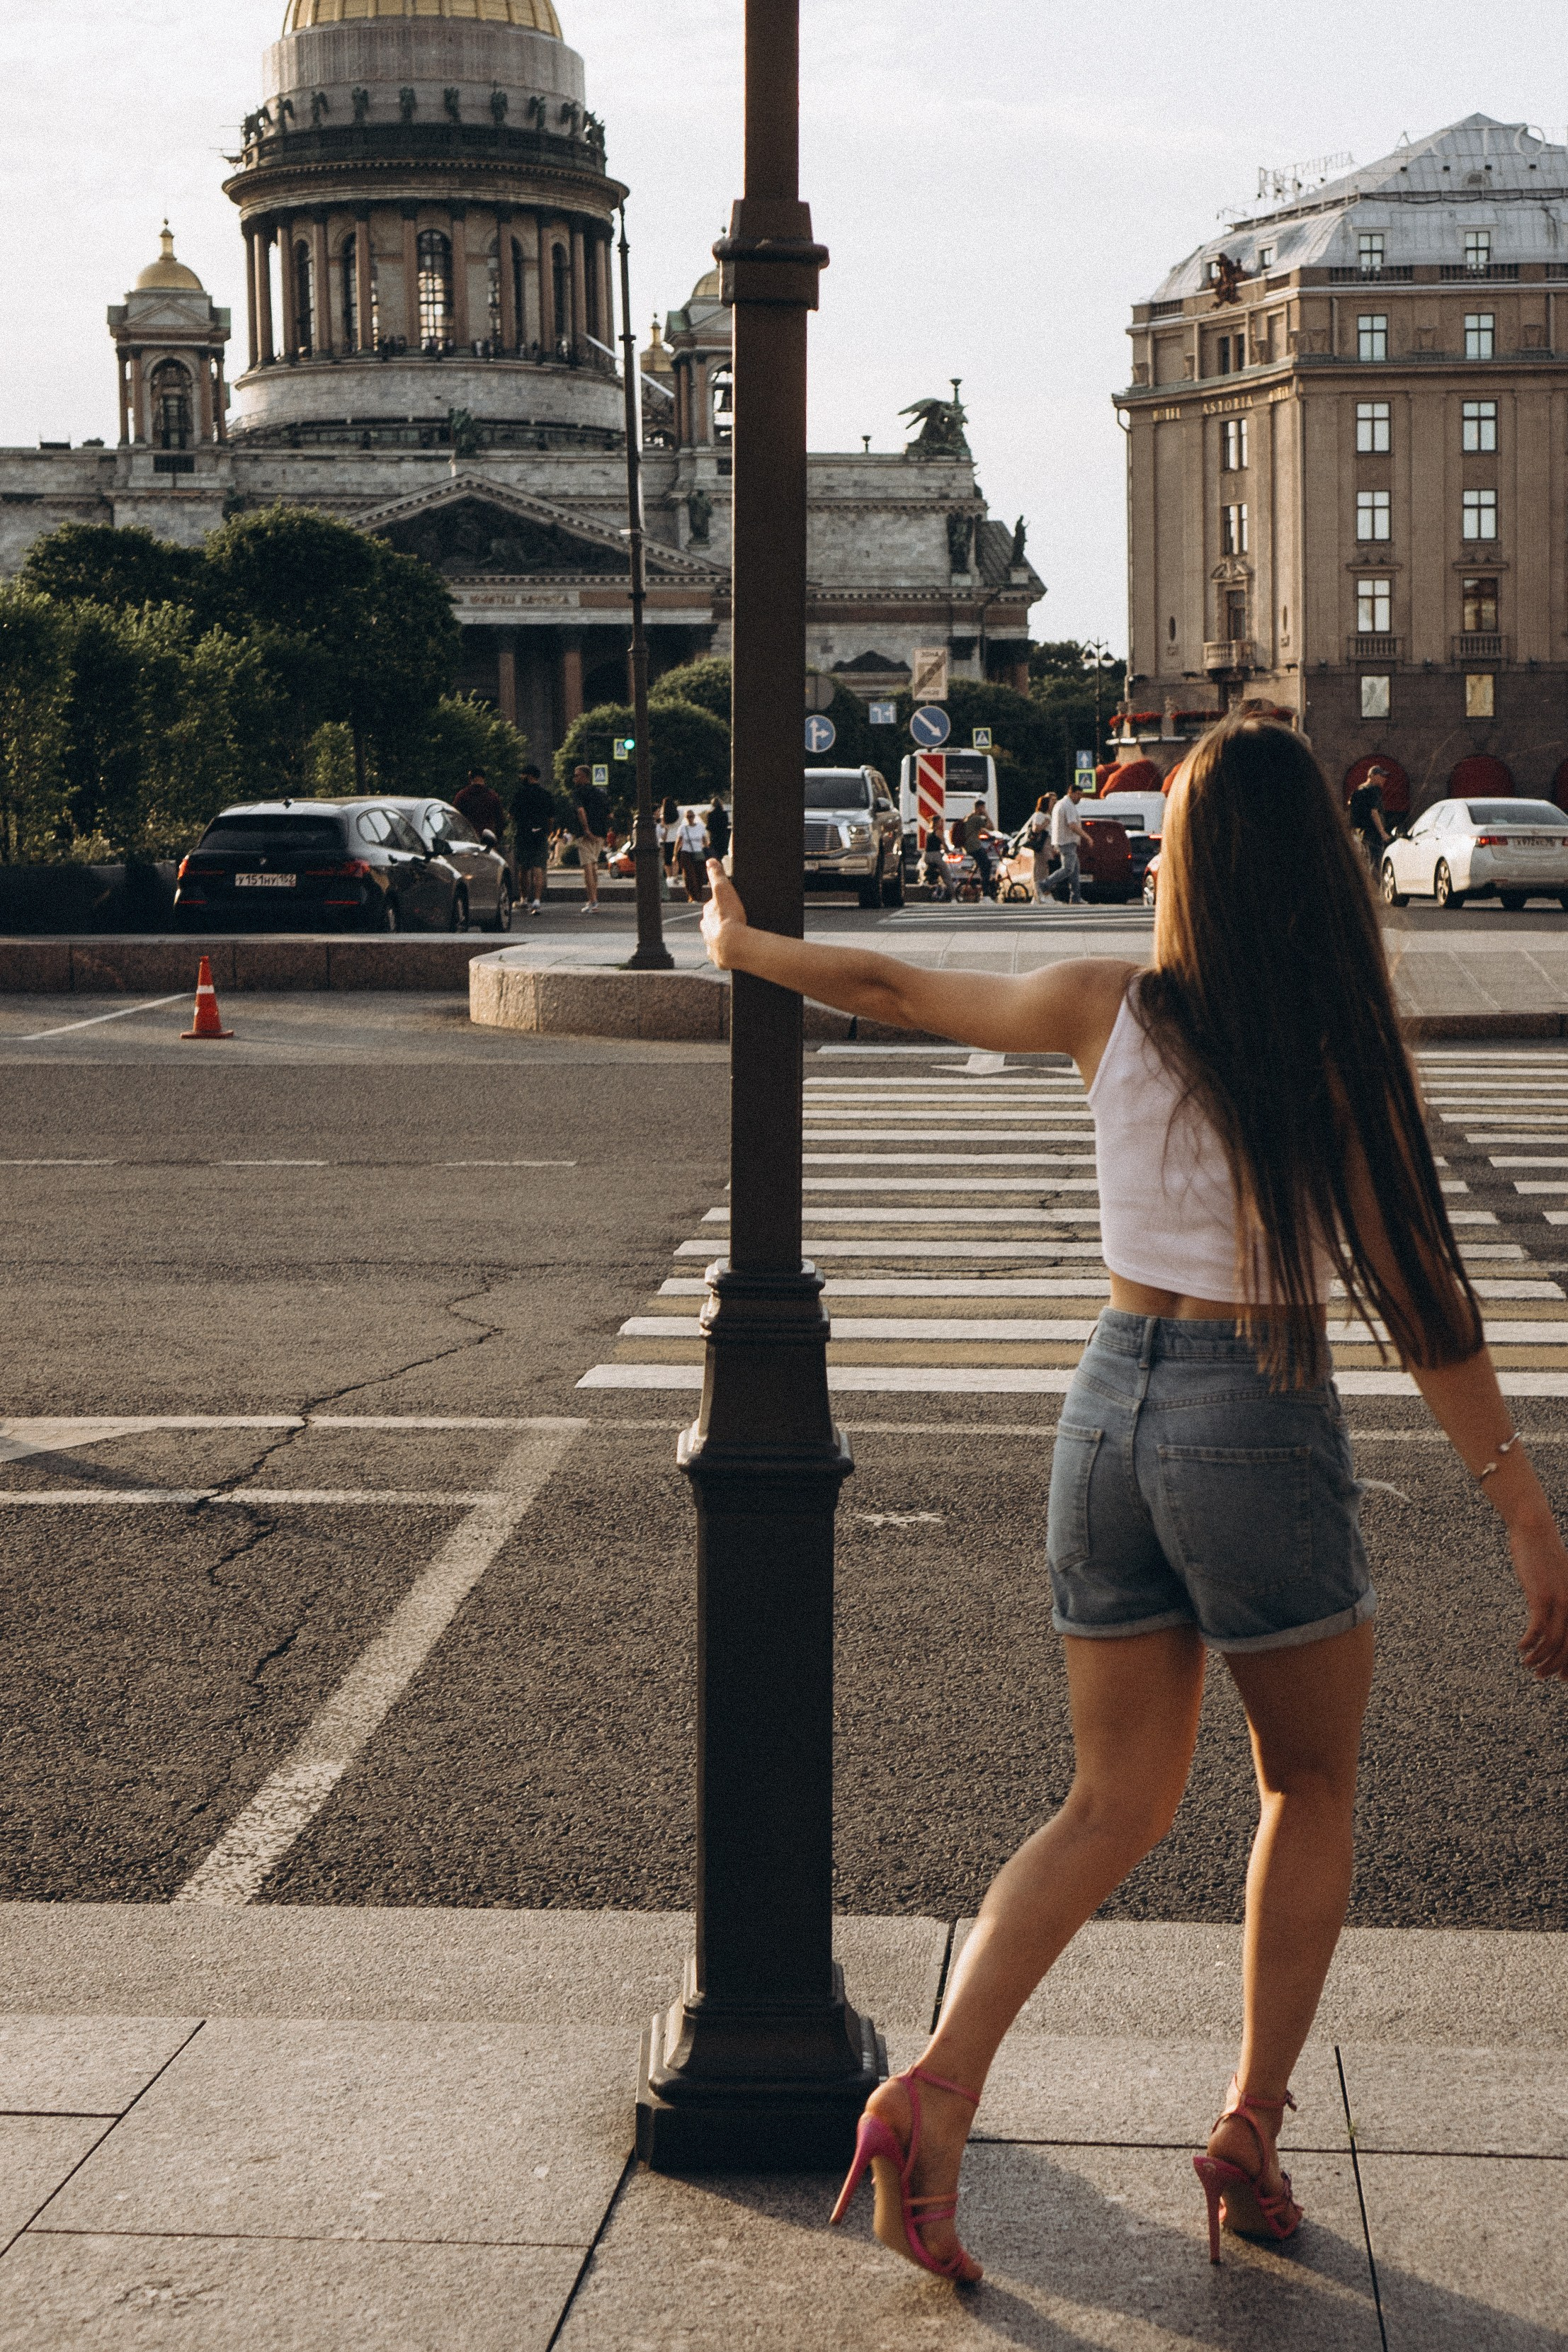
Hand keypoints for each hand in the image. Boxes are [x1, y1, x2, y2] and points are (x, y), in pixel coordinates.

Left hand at [701, 861, 746, 967]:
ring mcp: (711, 945)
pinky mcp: (718, 958)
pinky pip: (721, 955)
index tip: (727, 907)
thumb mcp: (724, 890)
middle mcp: (706, 930)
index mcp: (707, 914)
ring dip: (721, 939)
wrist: (733, 944)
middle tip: (731, 923)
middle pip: (710, 925)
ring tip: (733, 939)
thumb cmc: (730, 917)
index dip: (719, 906)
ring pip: (714, 940)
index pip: (711, 908)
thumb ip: (717, 875)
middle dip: (718, 924)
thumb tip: (710, 861)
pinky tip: (732, 953)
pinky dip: (725, 954)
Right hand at [1508, 1515, 1567, 1678]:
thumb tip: (1551, 1617)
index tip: (1562, 1678)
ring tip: (1528, 1665)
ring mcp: (1560, 1601)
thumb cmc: (1544, 1554)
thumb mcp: (1558, 1580)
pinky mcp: (1542, 1596)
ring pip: (1555, 1643)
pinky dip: (1530, 1643)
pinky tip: (1521, 1647)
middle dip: (1556, 1667)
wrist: (1535, 1530)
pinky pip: (1538, 1629)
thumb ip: (1559, 1599)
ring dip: (1540, 1659)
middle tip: (1540, 1675)